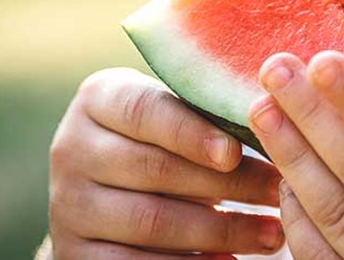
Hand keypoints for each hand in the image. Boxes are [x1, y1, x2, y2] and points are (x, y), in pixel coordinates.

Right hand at [48, 67, 284, 257]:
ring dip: (221, 231)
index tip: (234, 154)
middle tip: (276, 192)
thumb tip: (274, 118)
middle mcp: (73, 147)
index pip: (144, 110)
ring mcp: (68, 204)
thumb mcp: (173, 112)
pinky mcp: (74, 252)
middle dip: (226, 185)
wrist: (108, 187)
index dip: (190, 133)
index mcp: (99, 98)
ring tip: (271, 233)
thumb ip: (206, 110)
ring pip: (151, 221)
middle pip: (155, 168)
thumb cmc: (163, 136)